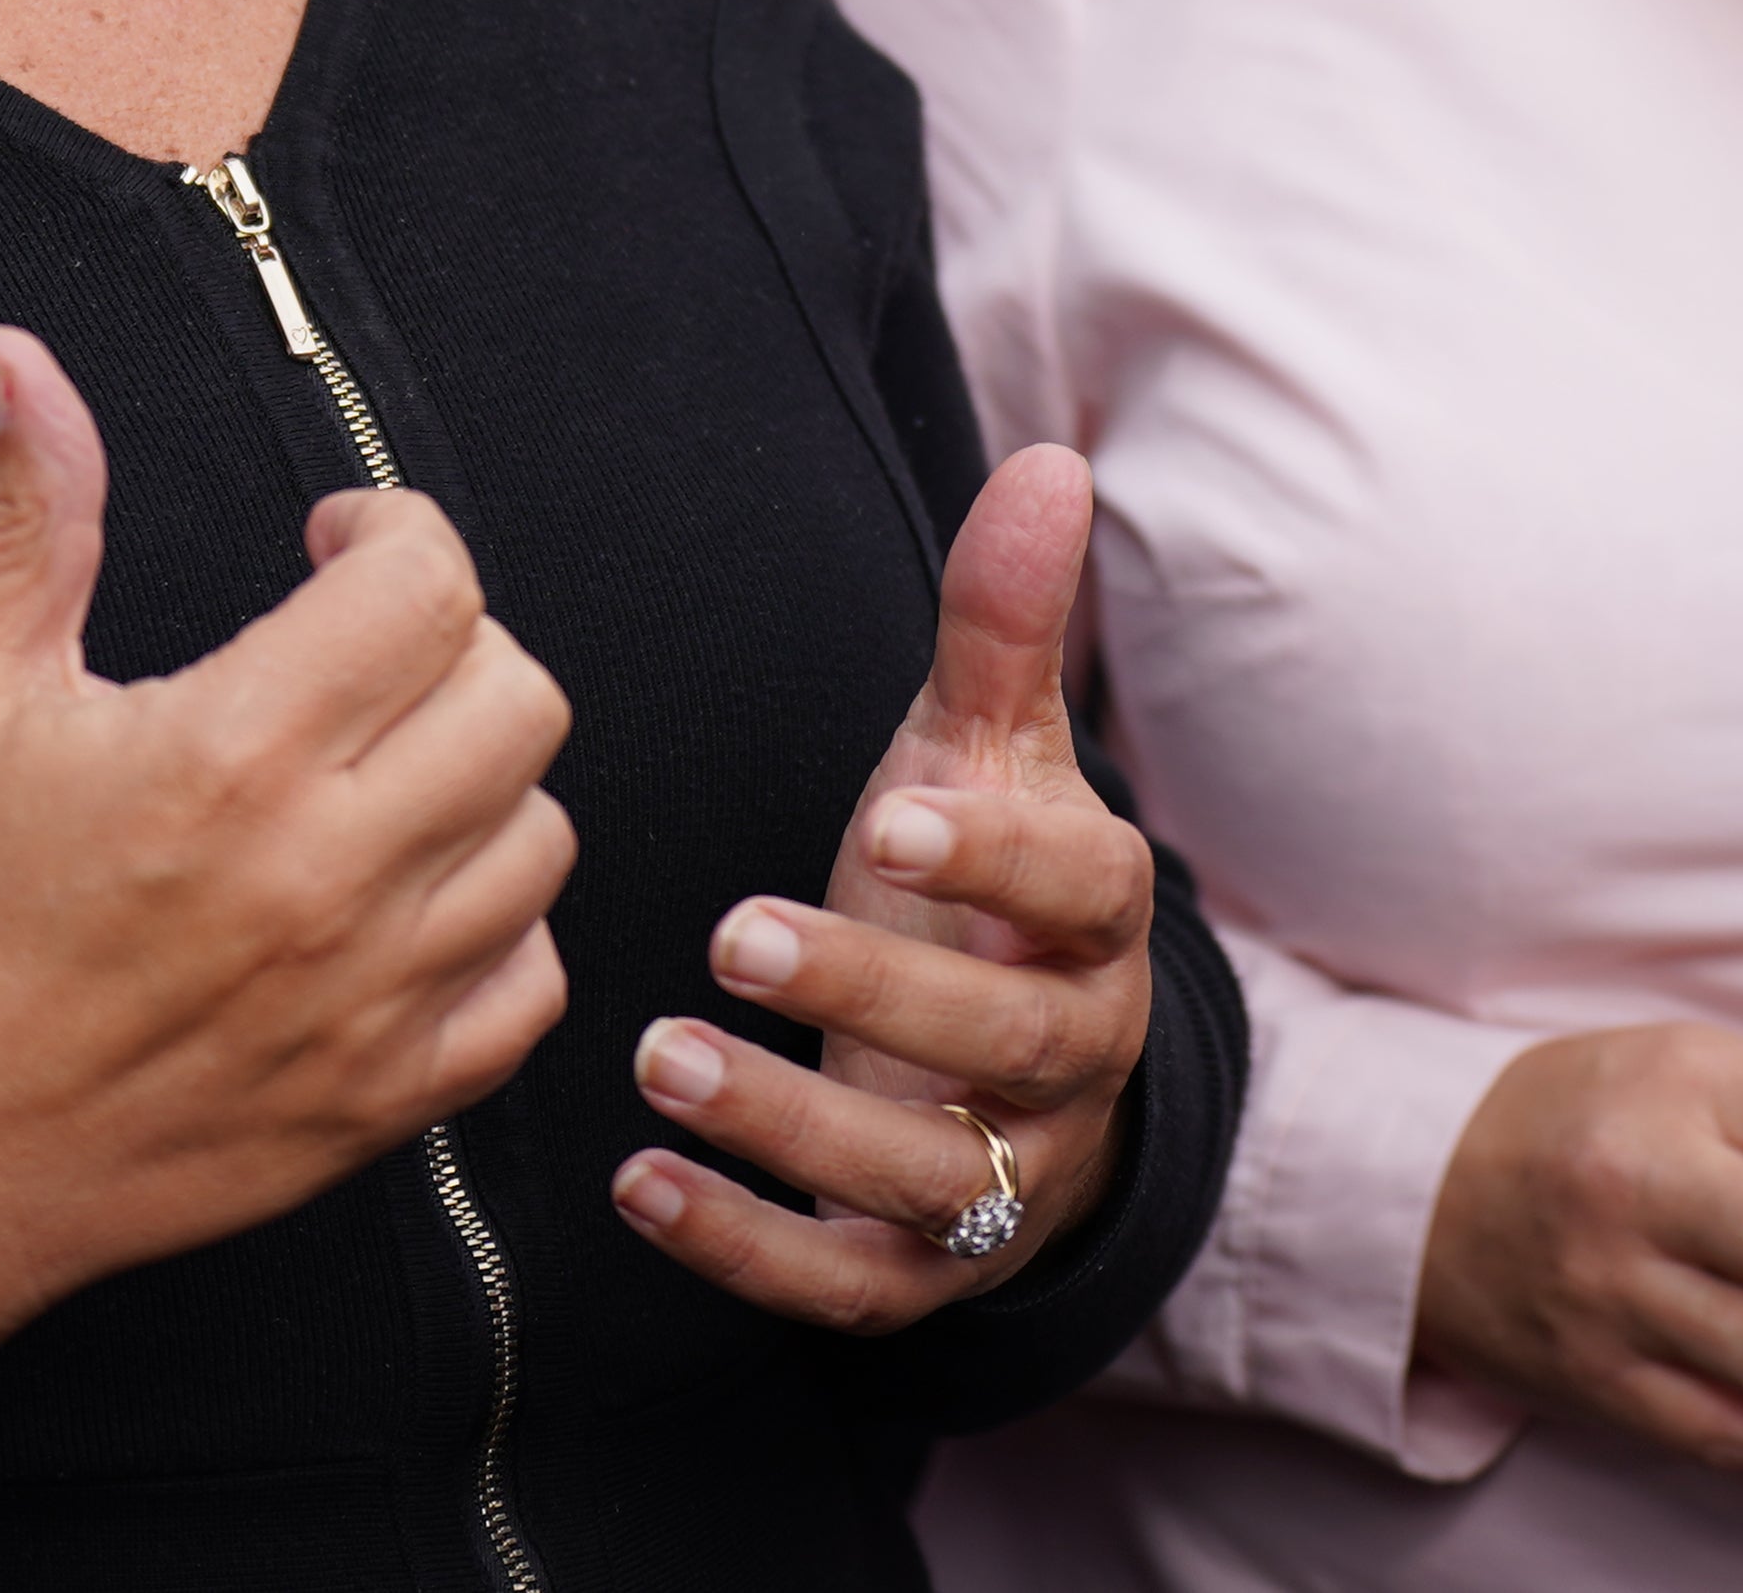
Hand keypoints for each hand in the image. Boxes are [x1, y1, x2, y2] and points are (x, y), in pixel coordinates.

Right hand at [0, 329, 576, 1424]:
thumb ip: (30, 512)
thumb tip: (19, 357)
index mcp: (230, 754)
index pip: (429, 587)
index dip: (392, 534)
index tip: (331, 549)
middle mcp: (326, 878)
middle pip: (520, 699)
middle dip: (453, 645)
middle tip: (362, 656)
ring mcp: (369, 1002)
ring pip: (540, 838)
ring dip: (478, 785)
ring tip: (379, 777)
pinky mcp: (382, 1103)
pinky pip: (529, 988)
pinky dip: (494, 931)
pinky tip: (404, 899)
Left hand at [612, 447, 1152, 1328]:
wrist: (1015, 1070)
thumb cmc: (982, 879)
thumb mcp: (991, 748)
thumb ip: (1002, 621)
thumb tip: (1049, 460)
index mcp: (1100, 922)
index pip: (1085, 895)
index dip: (998, 861)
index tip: (890, 821)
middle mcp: (1074, 1058)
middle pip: (1005, 1041)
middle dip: (874, 990)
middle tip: (729, 932)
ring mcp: (1007, 1173)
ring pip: (927, 1173)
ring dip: (790, 1125)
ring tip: (658, 1057)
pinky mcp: (932, 1267)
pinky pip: (855, 1282)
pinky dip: (750, 1246)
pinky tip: (642, 1186)